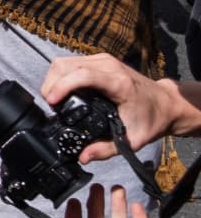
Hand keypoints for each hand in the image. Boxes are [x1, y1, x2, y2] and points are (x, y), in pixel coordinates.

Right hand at [43, 54, 200, 162]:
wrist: (166, 104)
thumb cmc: (151, 119)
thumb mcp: (133, 139)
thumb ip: (106, 149)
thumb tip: (82, 156)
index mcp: (118, 83)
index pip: (83, 75)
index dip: (62, 86)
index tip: (52, 102)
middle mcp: (109, 67)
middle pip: (66, 66)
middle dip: (52, 85)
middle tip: (52, 106)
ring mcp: (103, 60)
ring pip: (64, 62)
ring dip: (54, 79)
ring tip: (55, 100)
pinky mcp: (99, 60)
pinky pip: (71, 62)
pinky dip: (62, 76)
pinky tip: (64, 91)